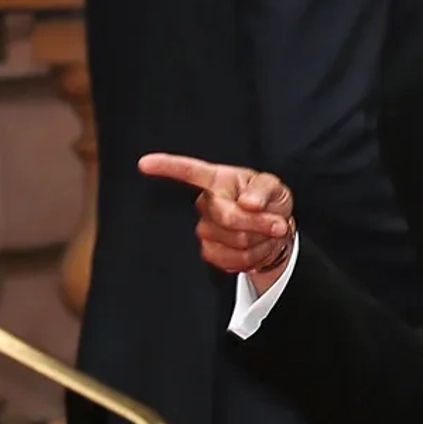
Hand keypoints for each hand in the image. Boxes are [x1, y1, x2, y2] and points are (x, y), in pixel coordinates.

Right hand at [139, 152, 295, 284]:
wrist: (274, 233)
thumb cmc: (271, 203)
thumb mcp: (275, 189)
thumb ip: (264, 190)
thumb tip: (249, 203)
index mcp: (218, 180)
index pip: (189, 171)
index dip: (167, 167)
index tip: (144, 163)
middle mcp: (206, 202)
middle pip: (226, 217)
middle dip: (258, 224)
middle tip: (277, 224)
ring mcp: (205, 228)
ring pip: (234, 241)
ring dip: (259, 242)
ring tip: (265, 234)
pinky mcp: (209, 251)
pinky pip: (231, 260)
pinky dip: (253, 258)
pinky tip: (256, 249)